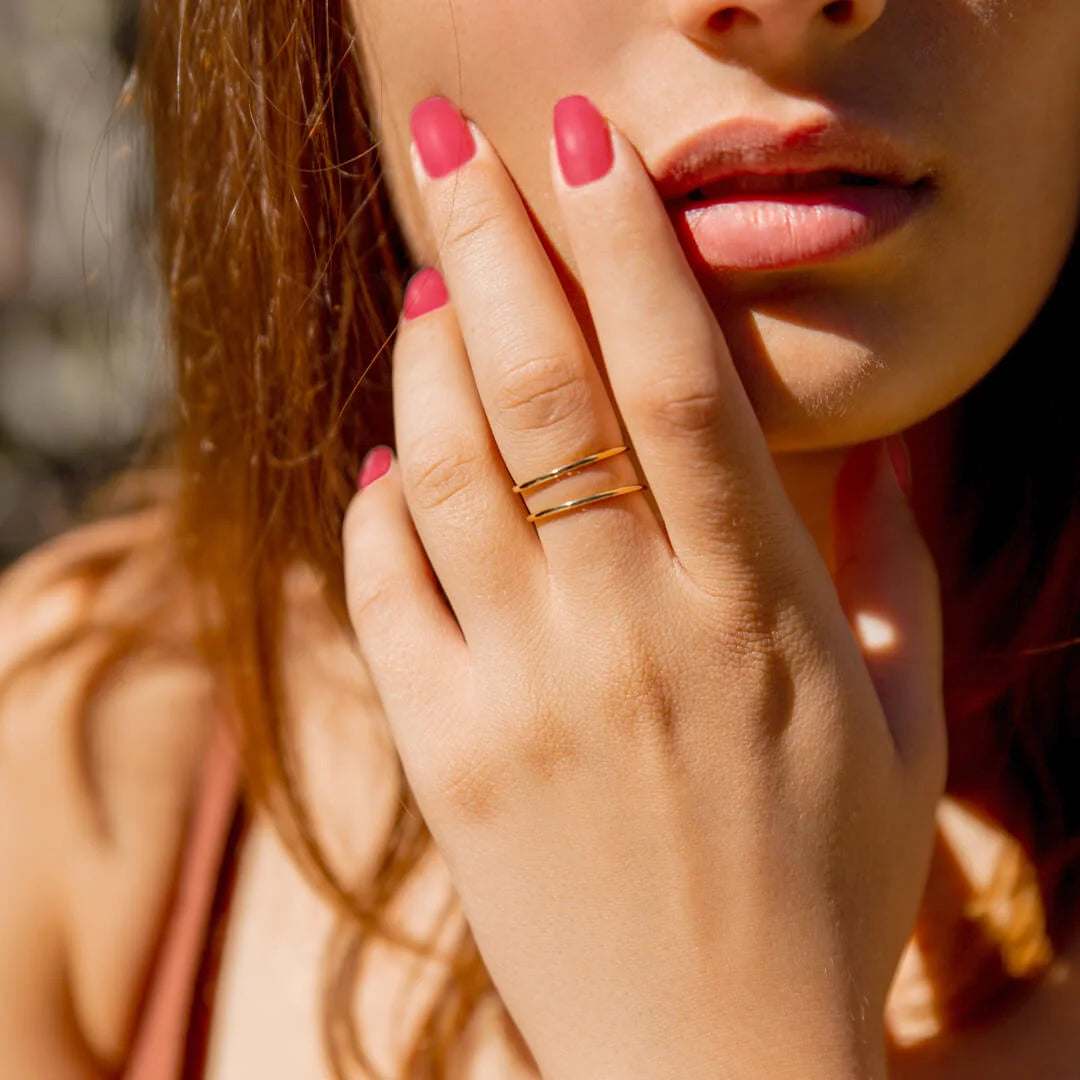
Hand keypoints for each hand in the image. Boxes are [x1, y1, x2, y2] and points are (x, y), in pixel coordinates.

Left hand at [343, 94, 945, 1079]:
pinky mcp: (447, 755)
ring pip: (451, 467)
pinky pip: (388, 588)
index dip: (627, 244)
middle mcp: (634, 632)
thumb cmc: (822, 891)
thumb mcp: (897, 732)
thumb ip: (893, 584)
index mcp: (758, 614)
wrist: (716, 1066)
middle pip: (545, 390)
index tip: (584, 147)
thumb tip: (885, 463)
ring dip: (427, 352)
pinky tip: (393, 452)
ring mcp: (525, 693)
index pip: (680, 381)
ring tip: (428, 278)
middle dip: (495, 243)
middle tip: (455, 146)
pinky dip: (379, 499)